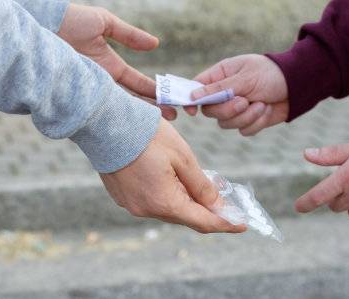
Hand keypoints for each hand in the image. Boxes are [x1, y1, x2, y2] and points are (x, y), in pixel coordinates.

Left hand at [58, 4, 176, 119]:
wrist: (38, 25)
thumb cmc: (69, 20)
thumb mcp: (104, 23)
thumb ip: (129, 35)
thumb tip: (155, 44)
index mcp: (111, 67)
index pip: (138, 84)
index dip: (156, 92)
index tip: (172, 101)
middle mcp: (103, 83)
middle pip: (133, 101)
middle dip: (154, 110)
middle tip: (175, 118)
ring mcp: (90, 92)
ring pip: (119, 110)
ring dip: (138, 118)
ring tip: (157, 126)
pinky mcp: (77, 97)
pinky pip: (98, 111)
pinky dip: (113, 119)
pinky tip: (128, 126)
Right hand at [100, 119, 245, 233]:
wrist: (105, 123)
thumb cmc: (147, 136)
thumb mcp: (183, 158)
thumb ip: (202, 186)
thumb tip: (217, 207)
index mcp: (164, 202)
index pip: (203, 222)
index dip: (226, 224)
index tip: (242, 225)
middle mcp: (147, 210)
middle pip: (186, 217)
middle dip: (208, 210)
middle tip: (226, 199)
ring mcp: (132, 205)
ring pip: (169, 209)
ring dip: (188, 201)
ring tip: (204, 185)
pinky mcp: (123, 196)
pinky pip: (153, 201)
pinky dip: (169, 195)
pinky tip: (177, 180)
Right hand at [185, 54, 288, 135]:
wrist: (297, 86)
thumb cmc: (271, 74)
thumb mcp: (245, 77)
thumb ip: (219, 88)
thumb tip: (193, 96)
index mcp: (220, 76)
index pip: (196, 89)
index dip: (191, 101)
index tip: (192, 111)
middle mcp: (224, 93)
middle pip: (210, 111)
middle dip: (228, 110)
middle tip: (245, 101)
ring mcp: (236, 109)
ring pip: (226, 124)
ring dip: (246, 116)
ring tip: (261, 104)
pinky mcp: (248, 121)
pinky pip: (243, 130)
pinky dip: (256, 123)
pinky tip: (266, 109)